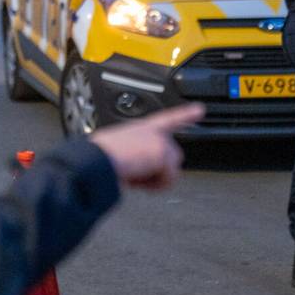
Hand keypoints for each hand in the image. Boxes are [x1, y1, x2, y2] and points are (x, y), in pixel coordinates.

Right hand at [89, 103, 203, 190]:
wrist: (95, 161)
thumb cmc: (98, 158)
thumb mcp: (119, 153)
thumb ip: (136, 157)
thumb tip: (139, 175)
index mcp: (139, 128)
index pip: (167, 119)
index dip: (184, 114)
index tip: (200, 109)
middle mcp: (150, 130)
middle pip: (172, 156)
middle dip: (159, 171)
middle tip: (137, 176)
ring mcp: (157, 140)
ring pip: (172, 169)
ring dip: (155, 179)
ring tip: (135, 177)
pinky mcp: (161, 152)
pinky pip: (169, 179)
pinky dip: (155, 185)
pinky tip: (139, 181)